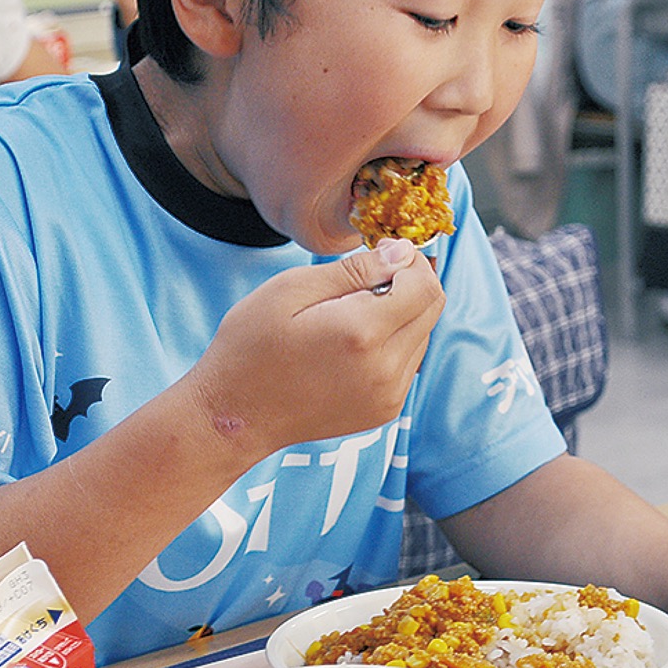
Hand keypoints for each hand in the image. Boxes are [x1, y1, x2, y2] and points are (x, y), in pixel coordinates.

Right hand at [188, 237, 444, 454]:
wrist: (234, 416)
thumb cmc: (251, 346)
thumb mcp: (291, 289)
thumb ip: (354, 270)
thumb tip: (402, 254)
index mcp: (362, 333)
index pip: (424, 286)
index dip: (410, 260)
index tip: (384, 251)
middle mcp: (385, 370)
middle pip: (432, 309)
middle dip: (412, 282)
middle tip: (374, 272)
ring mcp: (388, 396)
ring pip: (424, 335)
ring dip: (403, 313)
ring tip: (355, 309)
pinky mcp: (384, 411)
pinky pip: (408, 363)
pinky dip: (394, 342)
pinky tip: (355, 340)